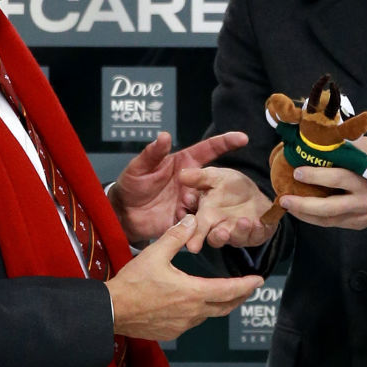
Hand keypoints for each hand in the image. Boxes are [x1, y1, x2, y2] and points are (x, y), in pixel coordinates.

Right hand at [105, 215, 263, 340]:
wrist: (112, 311)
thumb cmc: (133, 282)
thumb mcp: (155, 253)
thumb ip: (176, 237)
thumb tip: (192, 221)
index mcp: (193, 292)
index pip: (229, 290)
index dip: (246, 285)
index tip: (259, 280)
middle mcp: (192, 313)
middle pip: (225, 307)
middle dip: (239, 296)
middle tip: (248, 288)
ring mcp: (182, 326)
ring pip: (208, 315)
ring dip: (219, 304)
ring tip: (224, 293)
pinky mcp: (171, 332)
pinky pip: (192, 322)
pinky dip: (200, 312)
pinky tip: (194, 303)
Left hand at [109, 130, 247, 243]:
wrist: (124, 213)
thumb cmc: (132, 184)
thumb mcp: (139, 166)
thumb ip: (152, 153)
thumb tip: (164, 136)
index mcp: (185, 163)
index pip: (209, 149)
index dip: (226, 142)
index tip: (242, 138)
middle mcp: (193, 183)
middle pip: (214, 181)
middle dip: (221, 185)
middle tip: (221, 190)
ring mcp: (191, 202)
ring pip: (210, 204)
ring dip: (212, 208)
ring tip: (213, 213)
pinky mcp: (186, 221)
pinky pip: (198, 225)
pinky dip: (200, 228)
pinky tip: (201, 231)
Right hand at [178, 167, 276, 252]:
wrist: (252, 192)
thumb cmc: (229, 186)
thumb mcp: (215, 177)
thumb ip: (200, 177)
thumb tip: (181, 174)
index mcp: (206, 218)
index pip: (197, 230)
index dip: (194, 238)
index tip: (192, 244)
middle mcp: (221, 229)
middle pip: (216, 239)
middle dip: (218, 238)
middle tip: (222, 232)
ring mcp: (239, 233)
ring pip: (237, 238)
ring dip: (240, 232)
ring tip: (244, 221)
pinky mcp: (256, 234)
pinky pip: (257, 236)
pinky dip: (258, 231)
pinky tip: (259, 223)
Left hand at [278, 136, 366, 229]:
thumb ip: (349, 143)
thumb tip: (322, 131)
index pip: (339, 178)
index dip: (317, 175)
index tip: (297, 170)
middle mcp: (363, 200)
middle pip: (330, 206)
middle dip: (305, 204)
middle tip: (284, 197)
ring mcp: (361, 215)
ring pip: (329, 220)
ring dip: (305, 215)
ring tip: (286, 206)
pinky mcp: (359, 224)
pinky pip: (333, 224)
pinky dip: (315, 219)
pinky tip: (301, 213)